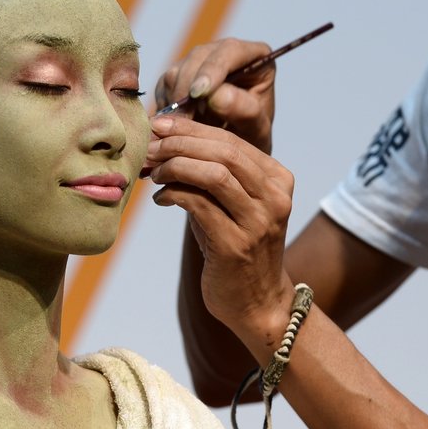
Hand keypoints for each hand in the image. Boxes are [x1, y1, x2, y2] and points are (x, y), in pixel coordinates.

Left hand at [146, 115, 295, 360]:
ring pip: (215, 174)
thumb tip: (165, 141)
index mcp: (278, 180)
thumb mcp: (232, 205)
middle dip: (179, 143)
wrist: (257, 302)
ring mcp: (258, 222)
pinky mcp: (236, 245)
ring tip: (153, 172)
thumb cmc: (236, 249)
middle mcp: (274, 197)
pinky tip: (160, 199)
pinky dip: (174, 194)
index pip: (231, 140)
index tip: (159, 126)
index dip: (191, 129)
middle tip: (149, 146)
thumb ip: (211, 174)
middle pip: (223, 151)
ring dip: (175, 166)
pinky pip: (200, 205)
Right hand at [153, 37, 276, 153]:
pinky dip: (168, 106)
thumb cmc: (254, 136)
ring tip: (191, 125)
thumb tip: (215, 95)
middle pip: (198, 57)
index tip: (198, 93)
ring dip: (178, 100)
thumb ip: (244, 111)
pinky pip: (164, 85)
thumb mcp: (257, 129)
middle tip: (188, 118)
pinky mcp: (179, 76)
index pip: (230, 51)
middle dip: (189, 88)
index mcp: (256, 56)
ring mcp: (200, 62)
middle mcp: (226, 52)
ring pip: (177, 70)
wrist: (235, 149)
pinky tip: (182, 123)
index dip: (212, 69)